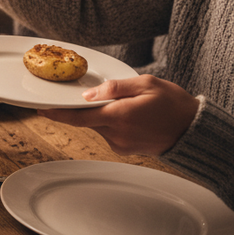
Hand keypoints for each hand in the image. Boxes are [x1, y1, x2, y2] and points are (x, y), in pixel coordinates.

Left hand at [39, 75, 199, 155]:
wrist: (194, 131)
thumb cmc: (174, 104)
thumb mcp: (146, 84)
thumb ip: (114, 88)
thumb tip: (88, 95)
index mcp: (119, 116)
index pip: (79, 117)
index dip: (57, 113)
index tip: (40, 110)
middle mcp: (116, 134)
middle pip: (87, 119)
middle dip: (86, 107)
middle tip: (98, 95)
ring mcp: (120, 144)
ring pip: (97, 125)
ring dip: (102, 114)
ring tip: (127, 104)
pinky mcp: (124, 149)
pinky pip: (108, 132)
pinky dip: (111, 122)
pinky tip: (130, 115)